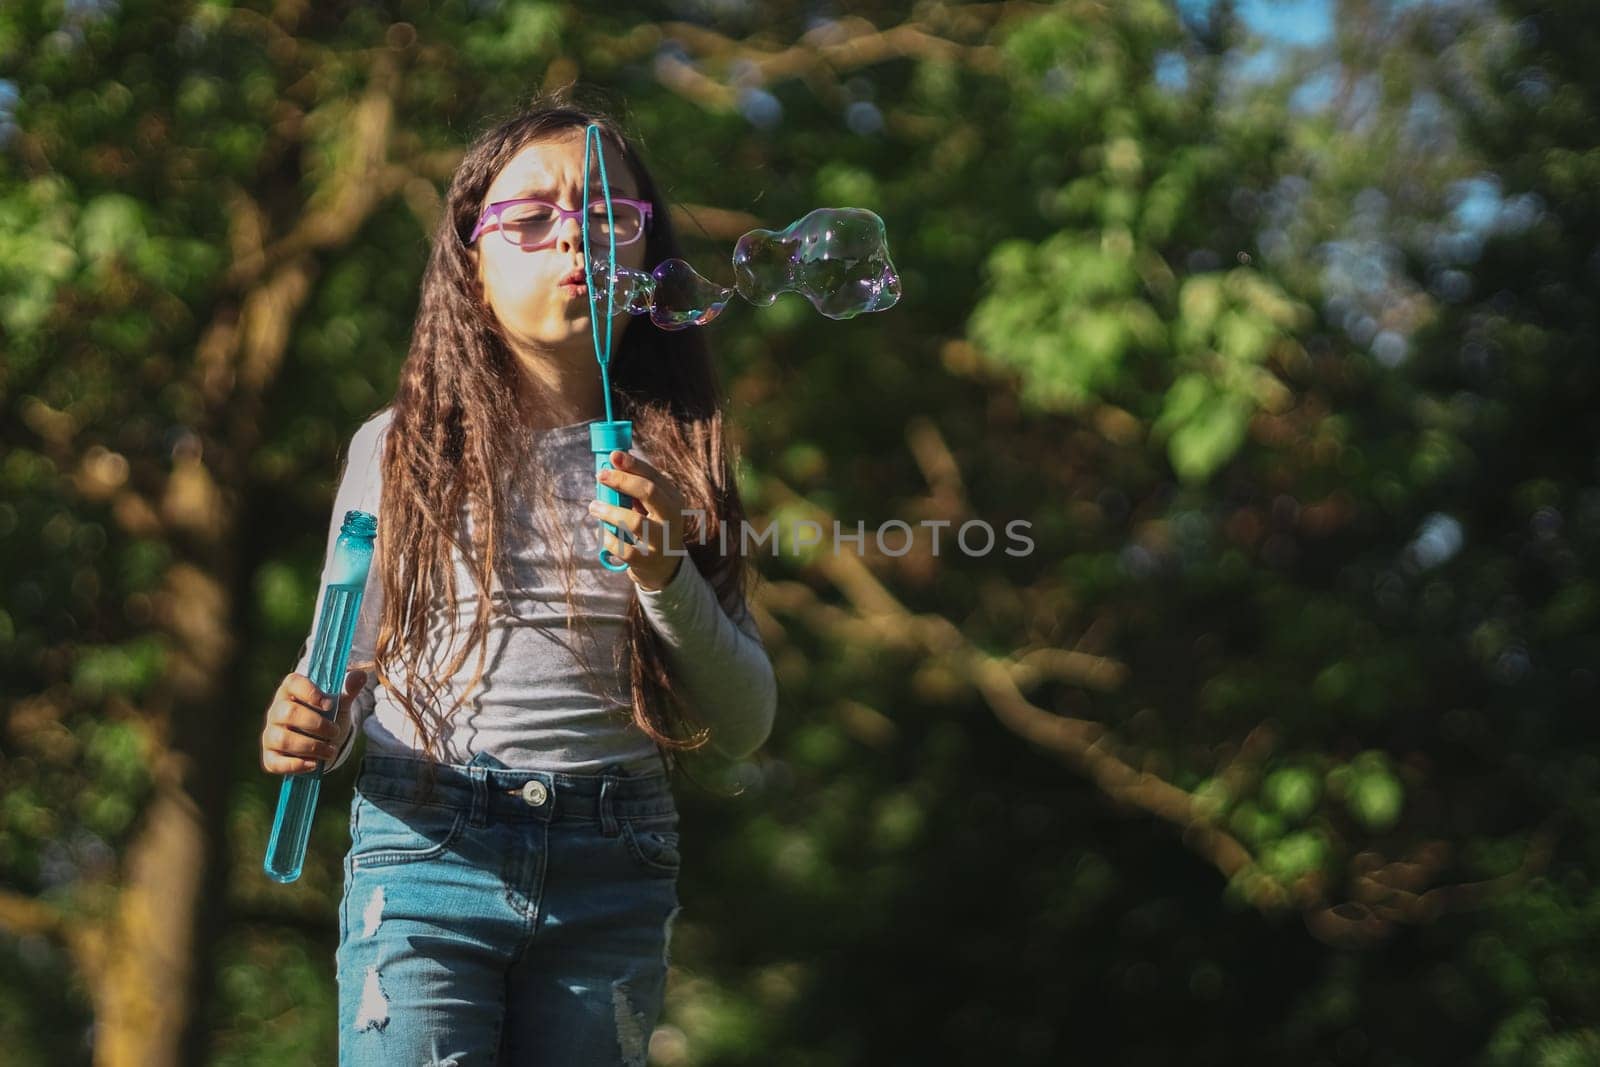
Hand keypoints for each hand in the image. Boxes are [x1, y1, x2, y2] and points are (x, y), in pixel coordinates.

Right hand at [260, 669, 366, 774]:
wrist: (323, 741)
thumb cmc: (328, 716)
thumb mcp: (340, 702)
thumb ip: (349, 689)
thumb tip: (361, 675)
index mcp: (291, 691)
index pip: (292, 683)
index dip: (311, 692)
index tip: (329, 704)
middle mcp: (276, 711)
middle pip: (288, 712)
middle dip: (316, 724)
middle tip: (335, 732)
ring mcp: (271, 734)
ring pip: (283, 739)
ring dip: (311, 747)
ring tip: (330, 751)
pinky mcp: (271, 756)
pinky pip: (275, 762)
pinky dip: (296, 765)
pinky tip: (314, 764)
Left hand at [588, 449, 686, 591]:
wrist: (666, 567)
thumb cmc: (653, 527)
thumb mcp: (652, 507)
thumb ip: (636, 489)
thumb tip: (611, 465)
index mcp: (673, 499)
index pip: (654, 476)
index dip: (633, 464)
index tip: (613, 455)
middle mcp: (671, 518)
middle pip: (649, 492)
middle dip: (622, 480)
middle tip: (600, 476)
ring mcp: (660, 541)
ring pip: (635, 521)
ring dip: (610, 511)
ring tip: (593, 506)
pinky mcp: (647, 561)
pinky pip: (624, 548)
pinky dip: (609, 539)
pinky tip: (602, 532)